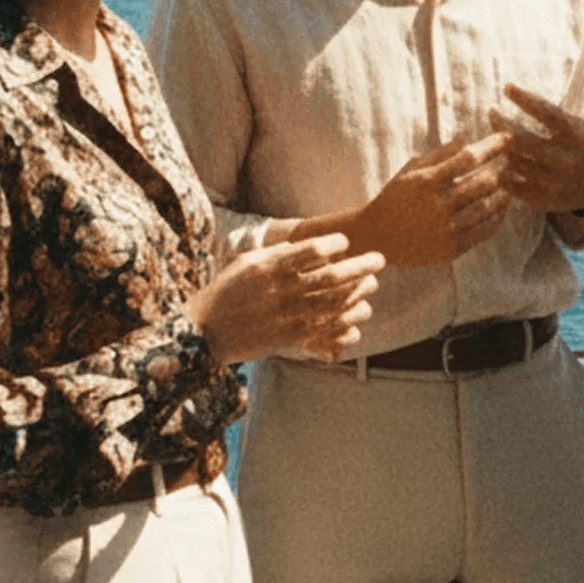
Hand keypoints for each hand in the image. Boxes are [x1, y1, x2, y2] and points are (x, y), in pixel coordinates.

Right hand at [187, 232, 383, 364]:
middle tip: (379, 260)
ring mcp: (287, 317)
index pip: (313, 250)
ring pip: (335, 304)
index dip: (336, 244)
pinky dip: (348, 322)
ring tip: (372, 285)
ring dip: (360, 293)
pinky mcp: (290, 340)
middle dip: (362, 267)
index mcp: (269, 267)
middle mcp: (281, 292)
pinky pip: (328, 331)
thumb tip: (305, 246)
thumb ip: (276, 254)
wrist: (204, 333)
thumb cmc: (225, 293)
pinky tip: (358, 314)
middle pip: (332, 277)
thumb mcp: (245, 263)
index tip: (345, 242)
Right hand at [350, 136, 512, 267]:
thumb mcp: (411, 171)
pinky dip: (497, 217)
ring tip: (509, 184)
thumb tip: (466, 138)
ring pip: (487, 207)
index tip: (507, 137)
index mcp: (425, 181)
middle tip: (511, 162)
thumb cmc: (395, 197)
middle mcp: (437, 206)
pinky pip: (484, 231)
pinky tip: (502, 207)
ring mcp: (445, 230)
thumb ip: (439, 155)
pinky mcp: (451, 249)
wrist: (378, 237)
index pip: (467, 158)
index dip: (491, 146)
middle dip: (502, 169)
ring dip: (503, 194)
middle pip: (482, 183)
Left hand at [491, 84, 583, 214]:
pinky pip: (511, 185)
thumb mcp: (572, 126)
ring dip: (502, 149)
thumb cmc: (574, 145)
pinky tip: (502, 164)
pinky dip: (503, 173)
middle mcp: (566, 160)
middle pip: (522, 140)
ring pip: (513, 162)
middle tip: (493, 112)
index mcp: (575, 137)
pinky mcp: (544, 200)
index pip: (548, 114)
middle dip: (502, 124)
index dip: (526, 99)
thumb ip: (548, 112)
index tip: (507, 87)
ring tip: (499, 140)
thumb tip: (509, 90)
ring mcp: (555, 182)